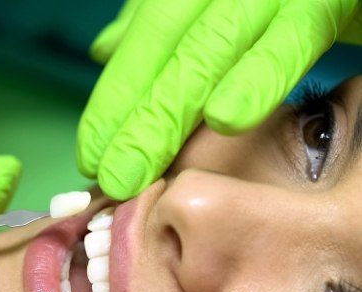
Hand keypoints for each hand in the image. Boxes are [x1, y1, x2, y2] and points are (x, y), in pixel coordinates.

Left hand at [78, 0, 360, 199]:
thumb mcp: (210, 6)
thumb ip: (157, 27)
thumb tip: (105, 50)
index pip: (142, 43)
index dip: (112, 102)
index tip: (92, 158)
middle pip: (166, 50)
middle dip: (134, 120)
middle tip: (110, 180)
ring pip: (209, 48)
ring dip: (168, 112)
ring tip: (134, 170)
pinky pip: (293, 36)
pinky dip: (258, 77)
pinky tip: (226, 117)